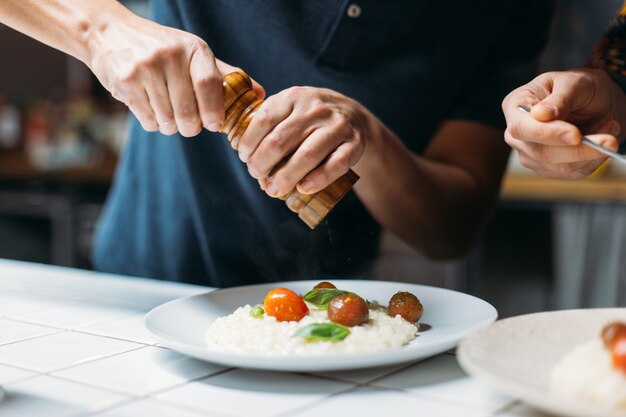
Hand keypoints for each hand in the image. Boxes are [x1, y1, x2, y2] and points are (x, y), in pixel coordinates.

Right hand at [86, 10, 263, 136]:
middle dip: (190, 127)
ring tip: (165, 110)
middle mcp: (171, 55)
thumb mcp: (194, 53)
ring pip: (168, 121)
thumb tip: (259, 94)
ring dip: (169, 125)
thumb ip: (225, 75)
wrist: (109, 33)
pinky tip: (149, 106)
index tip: (215, 125)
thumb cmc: (161, 48)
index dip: (214, 111)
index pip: (210, 85)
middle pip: (189, 112)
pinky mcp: (126, 81)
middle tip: (188, 125)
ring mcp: (146, 68)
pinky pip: (148, 121)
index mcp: (195, 49)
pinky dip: (152, 123)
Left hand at [237, 87, 367, 196]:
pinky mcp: (354, 144)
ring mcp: (337, 126)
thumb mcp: (291, 107)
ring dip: (285, 177)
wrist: (355, 116)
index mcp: (294, 96)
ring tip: (273, 189)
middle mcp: (316, 108)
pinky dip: (317, 179)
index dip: (248, 143)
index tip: (244, 157)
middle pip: (280, 142)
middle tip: (256, 175)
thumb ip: (269, 121)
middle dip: (262, 164)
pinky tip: (302, 188)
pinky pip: (335, 165)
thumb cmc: (311, 118)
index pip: (263, 120)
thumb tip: (243, 152)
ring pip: (306, 156)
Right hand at [502, 68, 625, 178]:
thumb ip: (560, 98)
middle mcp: (517, 134)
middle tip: (609, 140)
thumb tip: (540, 114)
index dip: (546, 134)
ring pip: (558, 167)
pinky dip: (593, 159)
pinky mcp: (548, 169)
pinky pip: (572, 172)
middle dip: (577, 150)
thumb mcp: (575, 82)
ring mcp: (530, 154)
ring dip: (591, 153)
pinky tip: (602, 142)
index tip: (575, 135)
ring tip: (610, 131)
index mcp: (515, 105)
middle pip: (540, 152)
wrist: (596, 103)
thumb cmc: (581, 88)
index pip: (521, 128)